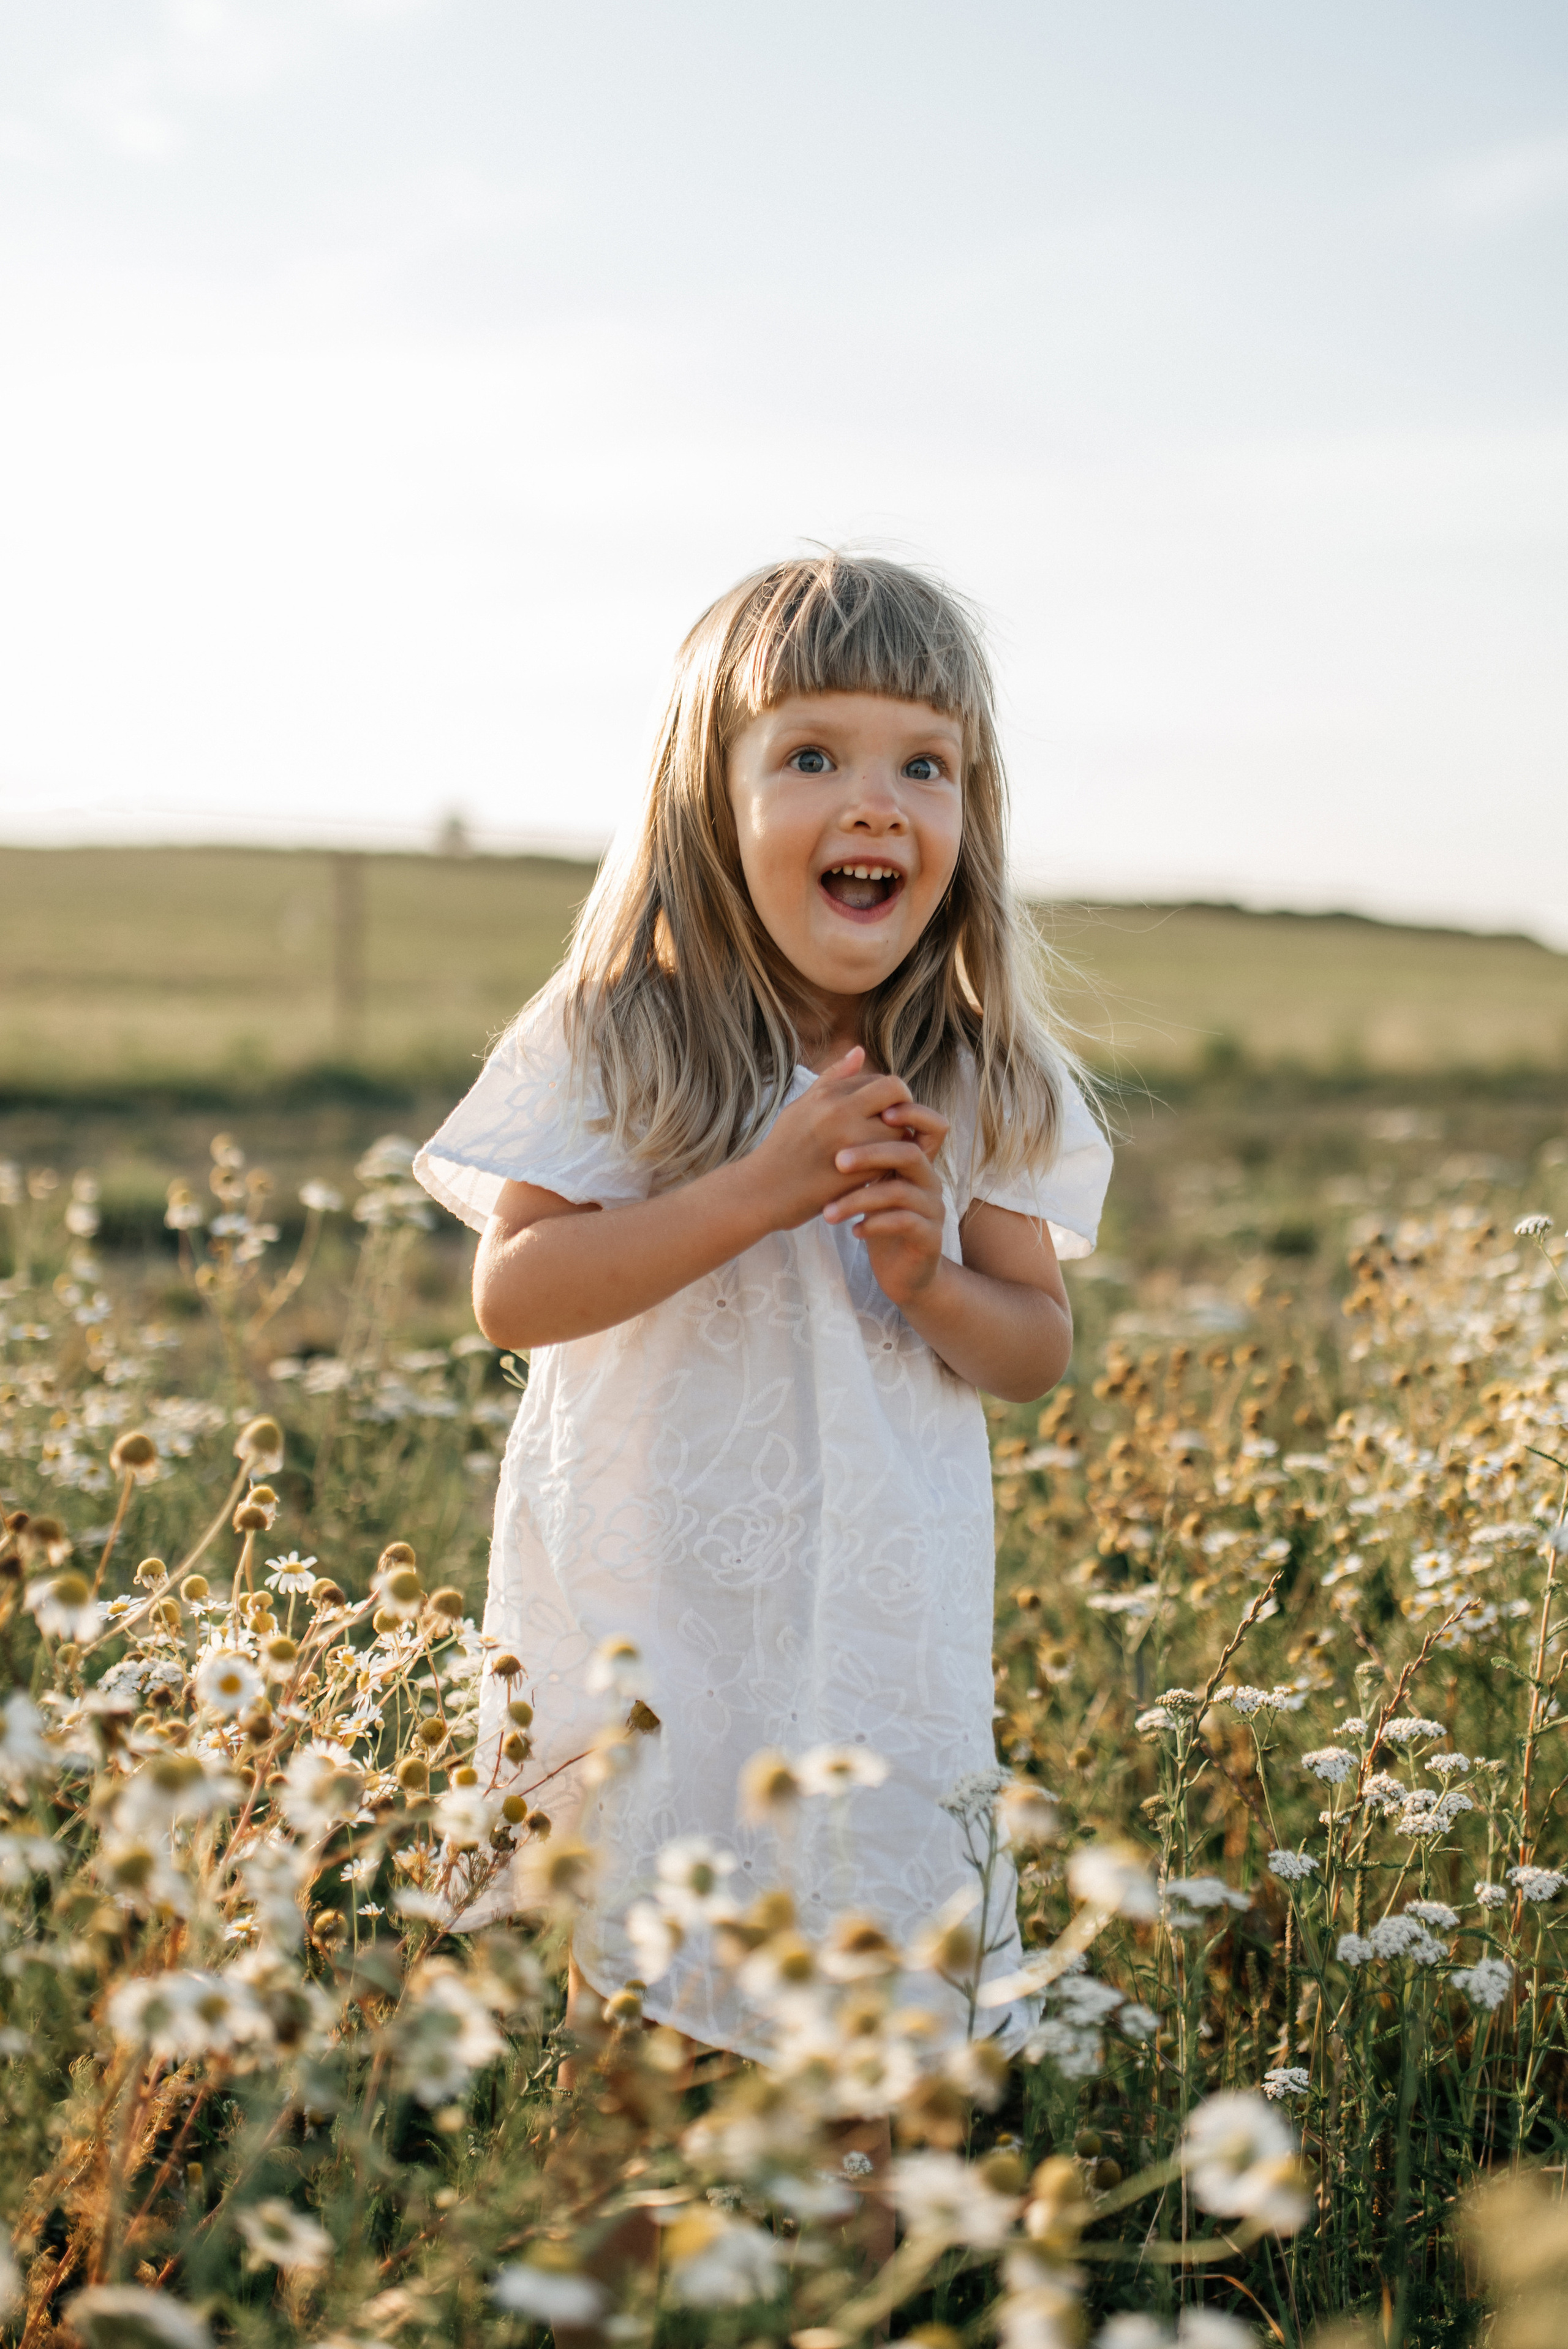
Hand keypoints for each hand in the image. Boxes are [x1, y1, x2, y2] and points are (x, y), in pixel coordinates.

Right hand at [745, 1047, 920, 1233]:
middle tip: (894, 1129)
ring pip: (900, 1131)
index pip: (883, 1081)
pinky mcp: (856, 1175)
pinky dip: (889, 1165)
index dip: (891, 1097)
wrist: (761, 1192)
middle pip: (897, 1096)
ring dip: (898, 1141)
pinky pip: (890, 1161)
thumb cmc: (782, 1148)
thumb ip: (833, 1078)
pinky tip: (876, 1170)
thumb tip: (860, 1051)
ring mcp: (849, 1144)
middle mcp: (839, 1113)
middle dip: (903, 1111)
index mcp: (828, 1095)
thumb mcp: (801, 1106)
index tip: (884, 1114)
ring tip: (884, 1151)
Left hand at [822, 1095, 950, 1307]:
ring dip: (859, 1199)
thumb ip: (868, 1156)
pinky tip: (853, 1231)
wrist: (904, 1272)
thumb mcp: (874, 1184)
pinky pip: (904, 1223)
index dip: (912, 1113)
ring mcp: (932, 1209)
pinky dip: (874, 1225)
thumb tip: (836, 1116)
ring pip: (899, 1192)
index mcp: (917, 1163)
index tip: (879, 1112)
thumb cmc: (882, 1221)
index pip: (931, 1126)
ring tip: (827, 1213)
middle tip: (837, 1161)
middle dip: (871, 1153)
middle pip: (909, 1153)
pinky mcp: (929, 1238)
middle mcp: (930, 1181)